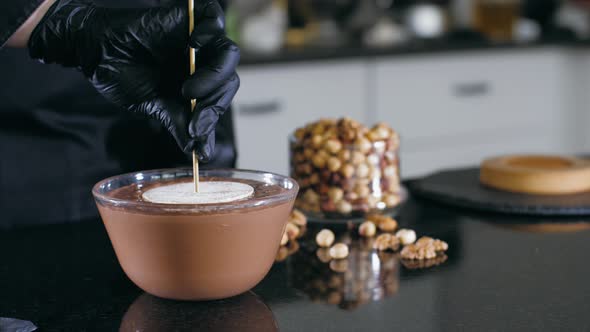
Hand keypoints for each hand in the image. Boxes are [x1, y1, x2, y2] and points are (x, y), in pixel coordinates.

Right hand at [28, 0, 239, 161]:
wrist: (95, 51)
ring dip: (214, 75)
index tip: (196, 133)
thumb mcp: (155, 107)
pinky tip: (193, 43)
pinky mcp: (189, 18)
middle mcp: (204, 64)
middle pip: (229, 81)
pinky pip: (214, 19)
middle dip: (213, 102)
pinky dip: (210, 31)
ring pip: (228, 55)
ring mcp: (199, 41)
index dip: (211, 117)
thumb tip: (200, 153)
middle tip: (190, 109)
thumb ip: (180, 125)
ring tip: (188, 89)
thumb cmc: (123, 77)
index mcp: (199, 86)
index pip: (219, 101)